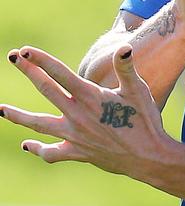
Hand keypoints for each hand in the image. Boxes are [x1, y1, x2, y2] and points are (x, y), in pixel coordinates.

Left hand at [1, 45, 174, 174]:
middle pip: (46, 90)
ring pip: (39, 124)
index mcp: (90, 97)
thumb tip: (123, 48)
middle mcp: (77, 115)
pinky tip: (27, 145)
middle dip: (29, 72)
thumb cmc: (146, 121)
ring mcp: (74, 136)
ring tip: (0, 110)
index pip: (60, 73)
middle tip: (12, 57)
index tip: (24, 50)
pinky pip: (52, 153)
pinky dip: (38, 149)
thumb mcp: (139, 91)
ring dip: (18, 116)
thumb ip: (126, 69)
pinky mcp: (77, 153)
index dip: (41, 60)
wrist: (149, 157)